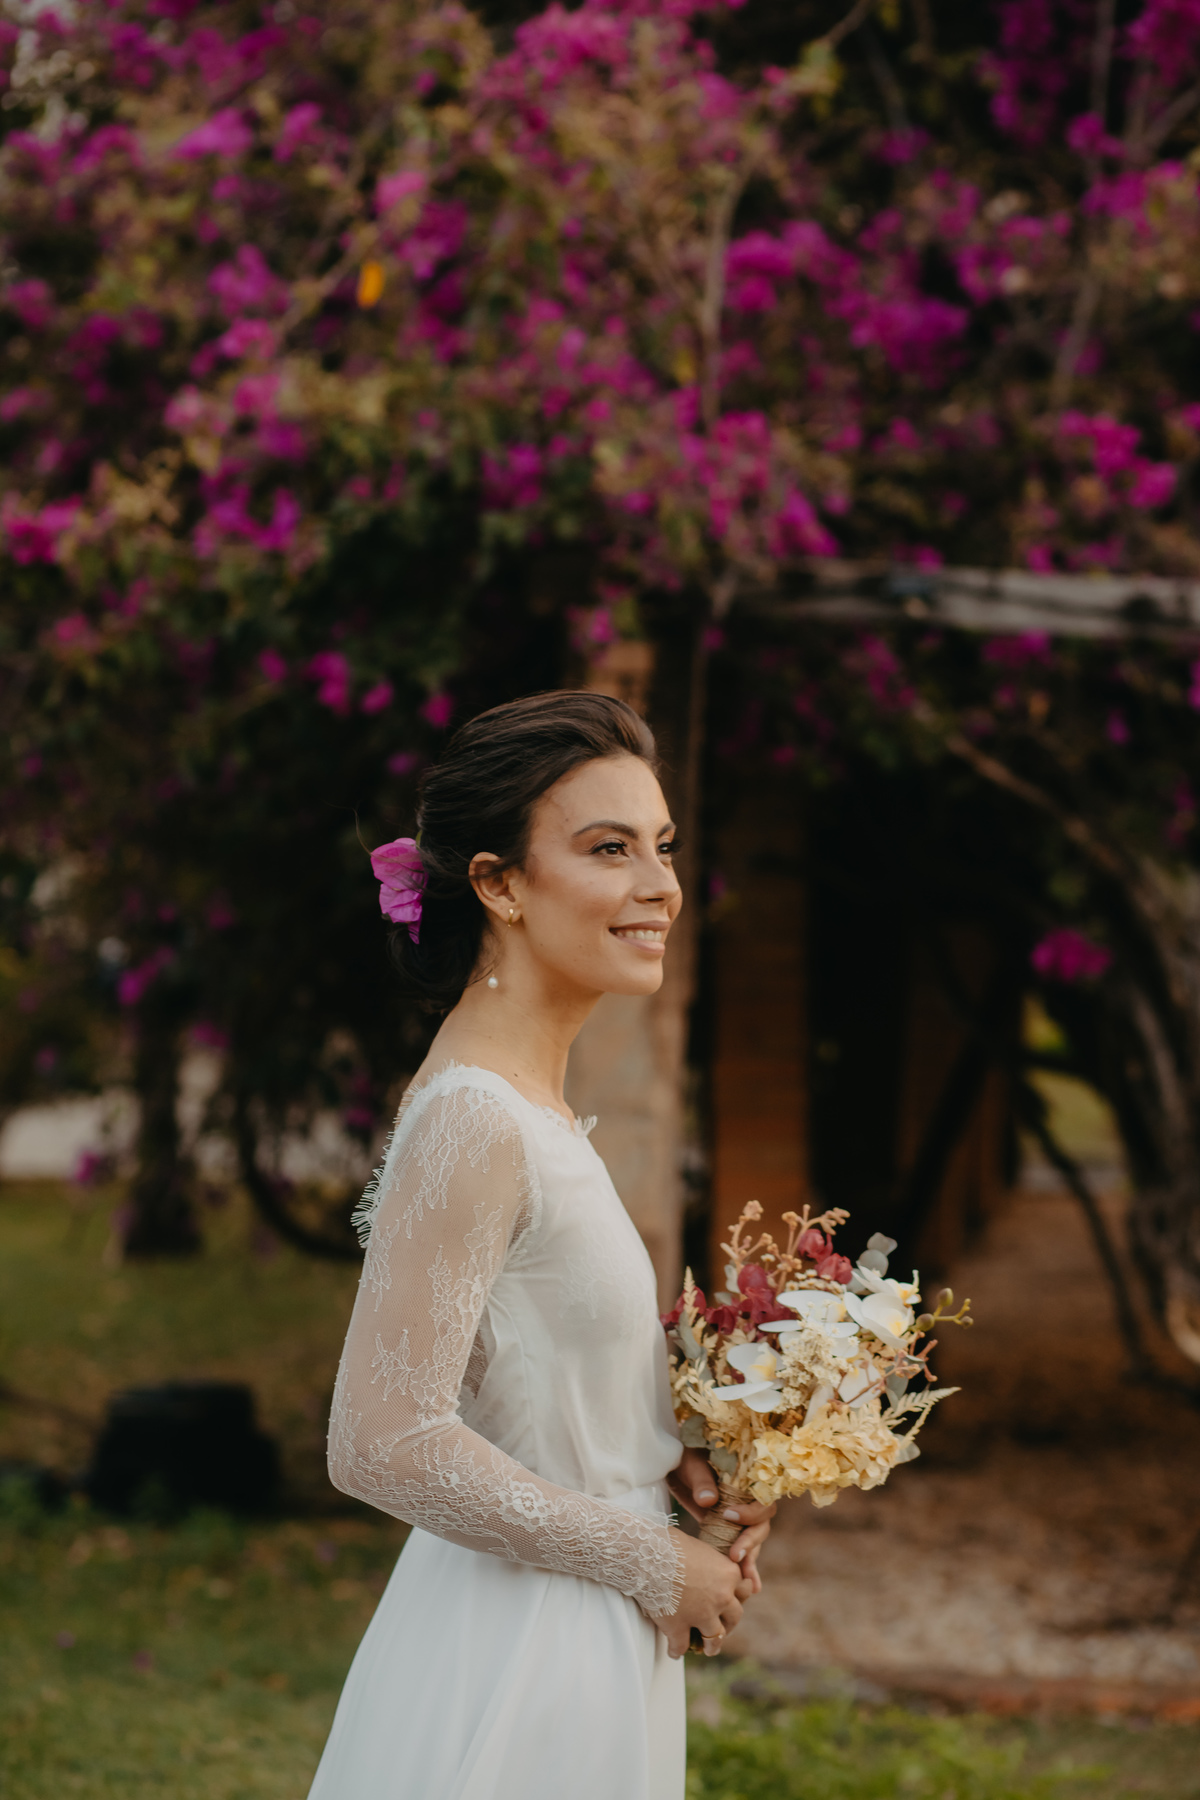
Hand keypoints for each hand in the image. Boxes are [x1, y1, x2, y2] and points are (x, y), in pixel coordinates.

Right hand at [653, 1530, 746, 1659]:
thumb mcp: (701, 1548)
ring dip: (711, 1645)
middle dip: (728, 1625)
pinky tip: (673, 1651)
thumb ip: (711, 1563)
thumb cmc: (671, 1543)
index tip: (730, 1604)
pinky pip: (681, 1646)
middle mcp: (721, 1597)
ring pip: (714, 1638)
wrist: (648, 1552)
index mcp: (729, 1574)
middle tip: (722, 1629)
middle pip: (734, 1618)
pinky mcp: (679, 1627)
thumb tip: (706, 1566)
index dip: (735, 1598)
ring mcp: (702, 1615)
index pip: (743, 1591)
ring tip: (707, 1648)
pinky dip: (677, 1650)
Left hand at [667, 1448, 776, 1594]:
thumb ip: (701, 1480)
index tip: (728, 1516)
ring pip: (754, 1541)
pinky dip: (746, 1567)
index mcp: (746, 1481)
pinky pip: (741, 1549)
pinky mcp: (729, 1531)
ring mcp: (740, 1518)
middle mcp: (748, 1502)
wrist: (676, 1467)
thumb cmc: (687, 1459)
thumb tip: (708, 1500)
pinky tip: (751, 1585)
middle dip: (750, 1543)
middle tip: (734, 1556)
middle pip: (761, 1525)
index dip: (751, 1512)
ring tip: (746, 1583)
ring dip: (750, 1561)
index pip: (763, 1500)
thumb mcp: (692, 1464)